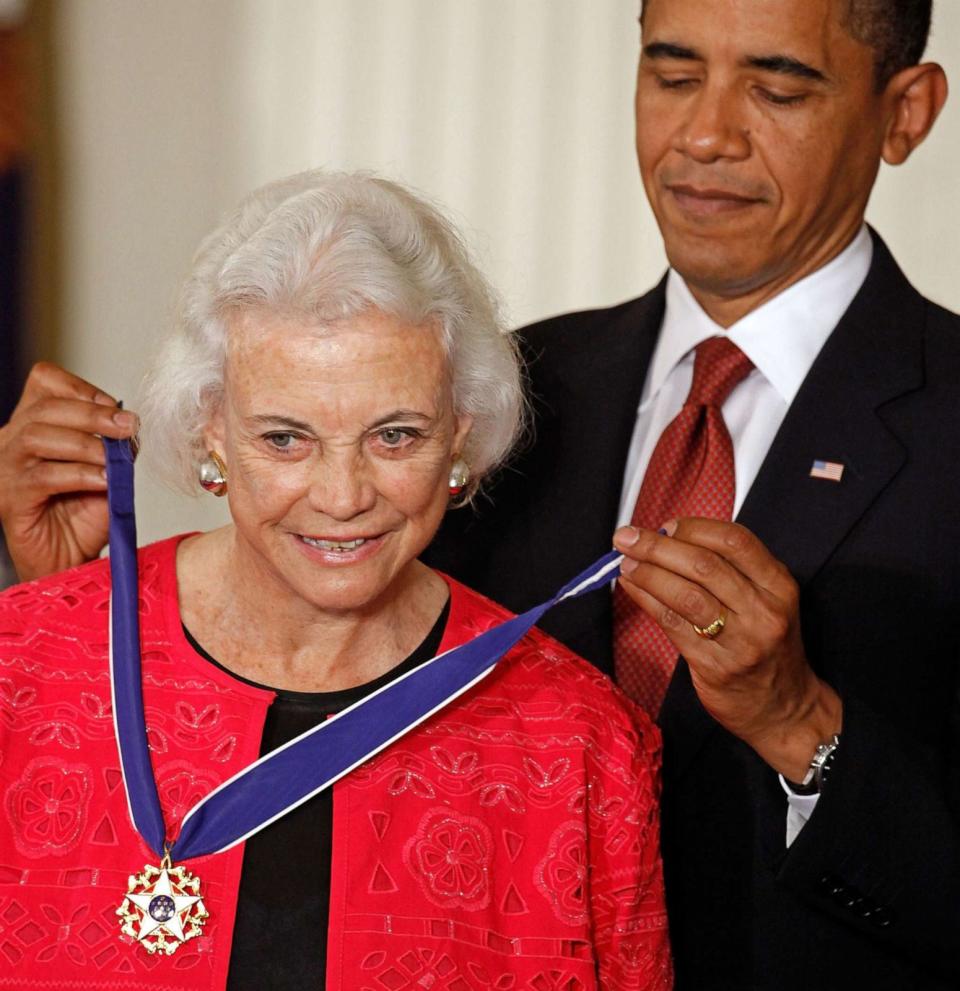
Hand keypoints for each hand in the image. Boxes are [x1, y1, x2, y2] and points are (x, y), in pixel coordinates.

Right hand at [0, 362, 138, 581]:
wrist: (71, 558)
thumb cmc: (84, 512)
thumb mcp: (107, 468)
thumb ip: (114, 444)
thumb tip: (129, 425)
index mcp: (34, 423)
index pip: (45, 381)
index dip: (83, 389)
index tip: (118, 409)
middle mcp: (13, 440)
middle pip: (45, 407)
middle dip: (94, 414)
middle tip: (129, 428)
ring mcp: (7, 469)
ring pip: (37, 436)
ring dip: (86, 444)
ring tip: (114, 460)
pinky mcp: (12, 499)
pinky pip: (43, 477)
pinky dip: (80, 475)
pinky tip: (104, 483)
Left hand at [613, 517, 841, 780]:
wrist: (782, 707)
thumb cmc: (764, 643)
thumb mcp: (763, 599)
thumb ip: (726, 568)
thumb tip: (666, 536)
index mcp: (778, 585)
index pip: (734, 540)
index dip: (693, 527)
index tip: (665, 525)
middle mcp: (764, 611)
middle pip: (703, 565)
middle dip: (657, 546)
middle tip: (627, 537)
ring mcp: (741, 642)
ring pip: (685, 594)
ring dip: (647, 573)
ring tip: (624, 563)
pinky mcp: (715, 666)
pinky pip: (672, 625)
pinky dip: (646, 599)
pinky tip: (631, 588)